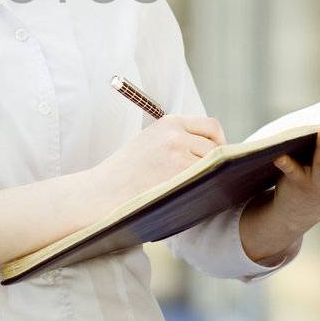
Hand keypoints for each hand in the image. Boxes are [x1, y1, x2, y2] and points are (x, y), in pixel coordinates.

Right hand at [92, 114, 225, 204]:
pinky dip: (203, 190)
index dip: (218, 142)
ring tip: (193, 189)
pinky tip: (192, 197)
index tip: (216, 156)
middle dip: (214, 163)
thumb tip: (214, 151)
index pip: (211, 126)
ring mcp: (178, 156)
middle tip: (206, 178)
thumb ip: (177, 139)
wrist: (101, 193)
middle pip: (215, 147)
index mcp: (168, 123)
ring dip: (208, 177)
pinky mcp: (179, 177)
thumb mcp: (149, 143)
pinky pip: (206, 182)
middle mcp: (175, 135)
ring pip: (212, 166)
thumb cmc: (124, 174)